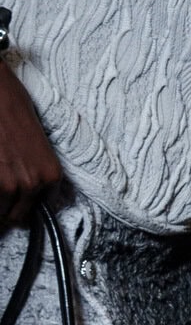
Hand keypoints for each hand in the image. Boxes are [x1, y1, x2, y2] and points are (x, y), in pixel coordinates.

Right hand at [0, 61, 61, 228]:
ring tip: (0, 174)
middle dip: (8, 206)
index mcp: (50, 175)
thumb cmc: (14, 109)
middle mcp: (32, 185)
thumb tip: (26, 188)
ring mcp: (8, 186)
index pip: (40, 208)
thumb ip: (35, 169)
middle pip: (16, 215)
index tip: (18, 202)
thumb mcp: (37, 144)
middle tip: (3, 190)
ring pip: (0, 211)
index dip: (26, 205)